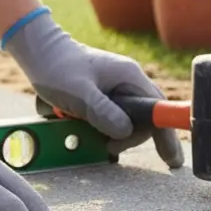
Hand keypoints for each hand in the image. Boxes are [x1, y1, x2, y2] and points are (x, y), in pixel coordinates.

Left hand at [1, 7, 183, 167]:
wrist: (38, 50)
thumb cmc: (57, 66)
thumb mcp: (80, 93)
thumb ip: (103, 113)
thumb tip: (125, 133)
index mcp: (130, 77)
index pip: (159, 110)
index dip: (167, 135)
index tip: (172, 160)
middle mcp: (129, 83)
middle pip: (143, 121)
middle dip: (127, 139)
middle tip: (108, 149)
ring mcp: (116, 89)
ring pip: (124, 122)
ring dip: (107, 133)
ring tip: (87, 135)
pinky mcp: (103, 95)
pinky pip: (109, 118)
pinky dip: (97, 127)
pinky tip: (81, 128)